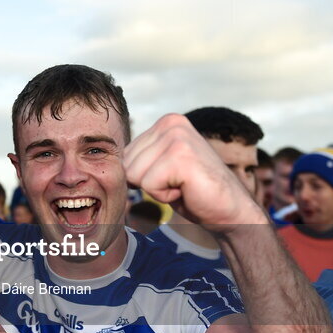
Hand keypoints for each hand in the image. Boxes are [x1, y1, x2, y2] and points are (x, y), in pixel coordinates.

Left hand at [124, 114, 267, 232]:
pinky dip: (165, 196)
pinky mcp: (181, 157)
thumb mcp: (160, 167)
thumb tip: (102, 161)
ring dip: (156, 190)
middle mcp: (171, 123)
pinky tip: (186, 190)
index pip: (124, 155)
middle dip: (148, 183)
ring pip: (134, 175)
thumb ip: (139, 158)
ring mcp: (177, 138)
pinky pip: (148, 185)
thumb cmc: (193, 192)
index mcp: (166, 122)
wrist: (230, 211)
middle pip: (126, 164)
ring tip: (182, 186)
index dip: (143, 176)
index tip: (171, 177)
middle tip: (178, 183)